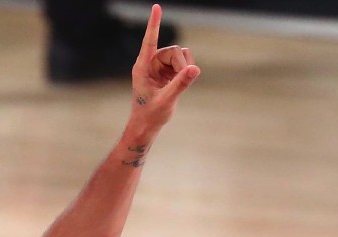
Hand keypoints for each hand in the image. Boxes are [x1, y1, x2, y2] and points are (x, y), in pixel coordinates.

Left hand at [129, 5, 199, 134]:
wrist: (147, 125)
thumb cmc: (150, 114)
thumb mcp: (167, 100)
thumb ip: (181, 84)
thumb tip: (195, 69)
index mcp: (142, 67)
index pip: (150, 41)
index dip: (154, 23)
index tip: (156, 7)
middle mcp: (150, 63)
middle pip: (174, 50)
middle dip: (182, 64)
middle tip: (182, 81)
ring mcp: (158, 66)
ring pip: (180, 55)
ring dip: (184, 68)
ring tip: (176, 85)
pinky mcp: (166, 71)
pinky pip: (183, 62)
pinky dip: (186, 71)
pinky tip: (179, 84)